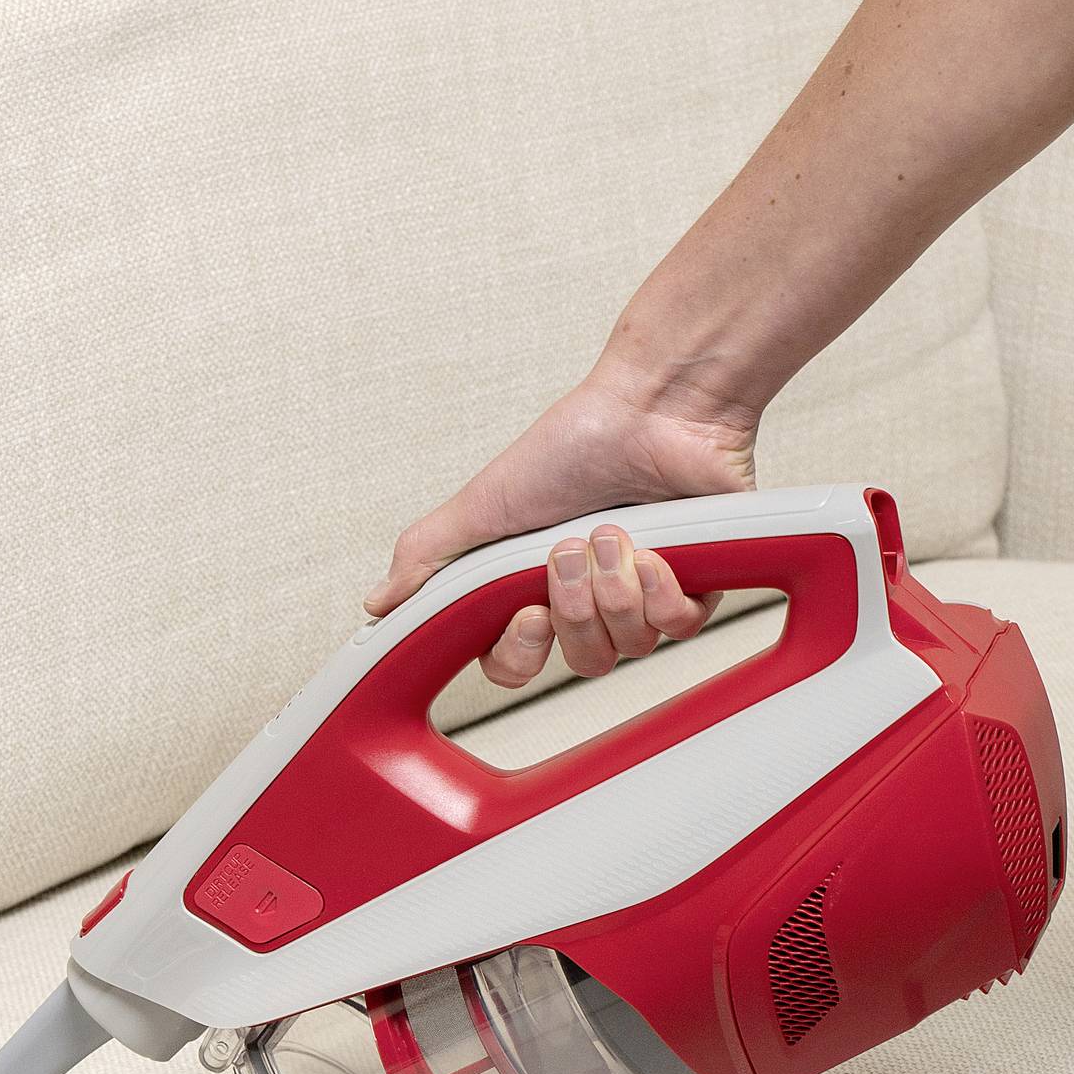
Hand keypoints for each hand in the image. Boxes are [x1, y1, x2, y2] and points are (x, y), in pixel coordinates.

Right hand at [365, 368, 750, 689]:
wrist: (649, 408)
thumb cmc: (569, 447)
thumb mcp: (482, 504)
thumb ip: (427, 557)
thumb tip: (376, 608)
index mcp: (533, 590)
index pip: (516, 666)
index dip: (519, 655)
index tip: (525, 611)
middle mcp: (589, 601)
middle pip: (581, 663)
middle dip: (574, 611)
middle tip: (570, 551)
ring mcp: (644, 595)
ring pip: (631, 648)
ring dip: (616, 591)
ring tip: (613, 534)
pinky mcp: (697, 585)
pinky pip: (681, 629)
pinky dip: (663, 592)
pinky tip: (655, 551)